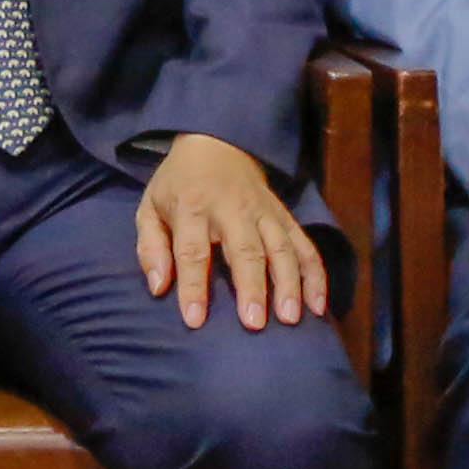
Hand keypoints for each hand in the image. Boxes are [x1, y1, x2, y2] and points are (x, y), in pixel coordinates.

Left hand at [135, 132, 323, 330]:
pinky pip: (305, 245)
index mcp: (192, 207)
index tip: (195, 320)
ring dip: (289, 284)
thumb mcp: (149, 208)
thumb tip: (158, 287)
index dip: (193, 286)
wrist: (216, 144)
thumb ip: (150, 247)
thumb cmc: (178, 186)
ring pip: (281, 248)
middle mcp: (232, 208)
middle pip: (245, 250)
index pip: (192, 251)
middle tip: (254, 324)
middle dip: (252, 287)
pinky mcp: (285, 216)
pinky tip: (318, 305)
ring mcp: (264, 211)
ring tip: (291, 318)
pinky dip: (315, 275)